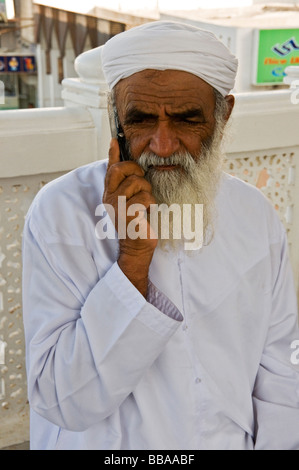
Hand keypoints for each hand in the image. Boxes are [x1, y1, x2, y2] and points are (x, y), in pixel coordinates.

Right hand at [103, 139, 157, 296]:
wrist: (136, 248)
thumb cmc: (136, 224)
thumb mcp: (131, 201)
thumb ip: (129, 185)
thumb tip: (133, 172)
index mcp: (110, 193)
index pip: (109, 169)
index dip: (112, 153)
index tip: (115, 140)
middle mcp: (110, 198)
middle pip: (120, 170)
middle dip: (135, 172)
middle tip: (142, 182)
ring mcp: (117, 206)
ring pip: (136, 183)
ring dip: (147, 192)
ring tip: (145, 205)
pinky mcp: (127, 214)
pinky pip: (144, 198)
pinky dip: (151, 204)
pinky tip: (147, 214)